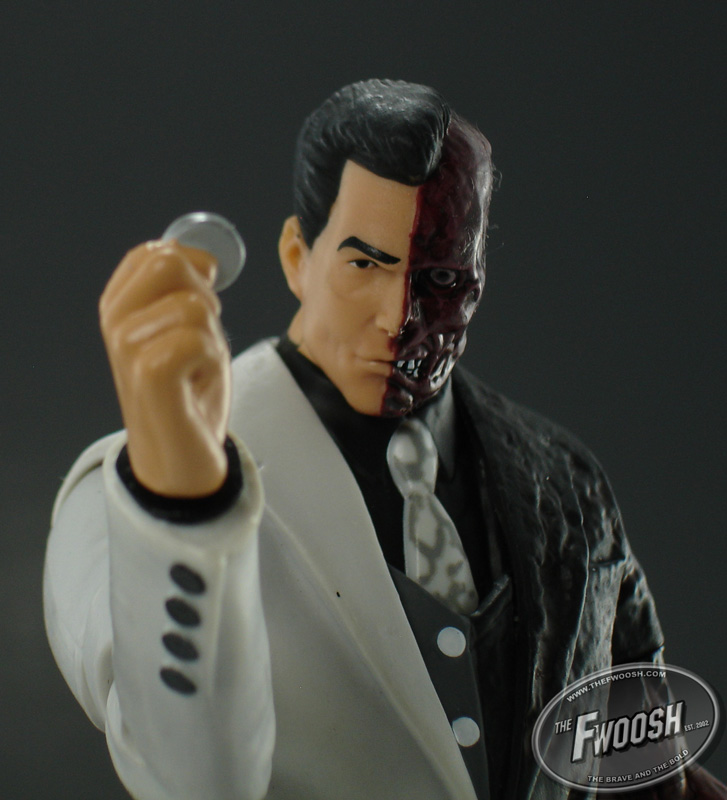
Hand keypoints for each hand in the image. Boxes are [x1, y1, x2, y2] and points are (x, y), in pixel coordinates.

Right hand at [99, 240, 230, 497]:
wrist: (178, 457)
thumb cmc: (187, 392)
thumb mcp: (184, 330)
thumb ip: (183, 291)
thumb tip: (201, 259)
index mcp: (118, 305)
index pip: (155, 252)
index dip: (194, 269)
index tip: (201, 308)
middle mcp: (114, 321)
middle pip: (170, 262)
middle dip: (205, 298)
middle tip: (202, 340)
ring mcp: (126, 346)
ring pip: (194, 306)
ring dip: (213, 338)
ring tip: (198, 369)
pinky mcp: (148, 372)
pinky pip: (200, 338)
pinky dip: (214, 359)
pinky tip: (199, 383)